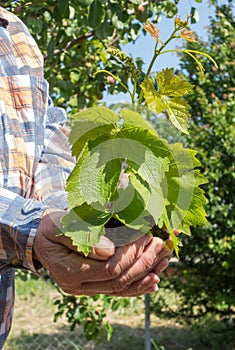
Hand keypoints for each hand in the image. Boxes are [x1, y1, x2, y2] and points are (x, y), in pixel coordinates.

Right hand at [33, 209, 171, 296]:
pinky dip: (137, 286)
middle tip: (159, 244)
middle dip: (143, 263)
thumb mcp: (60, 226)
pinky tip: (153, 280)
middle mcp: (78, 286)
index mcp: (69, 272)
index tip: (144, 235)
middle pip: (119, 281)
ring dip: (145, 276)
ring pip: (122, 289)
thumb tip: (110, 251)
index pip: (110, 268)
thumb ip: (83, 238)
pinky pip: (118, 290)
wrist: (41, 238)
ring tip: (164, 261)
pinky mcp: (93, 285)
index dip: (131, 253)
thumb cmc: (50, 227)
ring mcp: (86, 289)